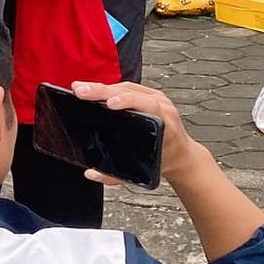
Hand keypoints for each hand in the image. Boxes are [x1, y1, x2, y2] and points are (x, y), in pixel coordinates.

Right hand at [70, 80, 206, 188]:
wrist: (182, 154)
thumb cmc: (164, 160)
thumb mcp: (144, 172)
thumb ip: (116, 176)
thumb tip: (91, 173)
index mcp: (166, 125)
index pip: (147, 106)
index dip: (127, 102)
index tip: (110, 103)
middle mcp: (164, 108)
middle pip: (131, 93)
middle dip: (103, 91)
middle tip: (80, 91)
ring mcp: (158, 99)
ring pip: (128, 87)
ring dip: (102, 88)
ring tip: (81, 89)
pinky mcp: (150, 95)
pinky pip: (129, 87)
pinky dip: (110, 88)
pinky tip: (94, 90)